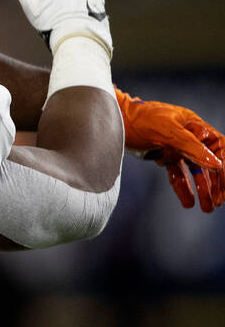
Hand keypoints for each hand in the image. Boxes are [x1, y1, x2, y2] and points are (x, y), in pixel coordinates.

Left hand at [117, 89, 224, 212]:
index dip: (224, 166)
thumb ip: (192, 147)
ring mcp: (176, 147)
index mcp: (194, 126)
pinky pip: (177, 173)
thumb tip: (217, 164)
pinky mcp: (163, 155)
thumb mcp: (167, 131)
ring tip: (207, 208)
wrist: (113, 119)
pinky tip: (188, 203)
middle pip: (209, 162)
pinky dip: (182, 188)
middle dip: (215, 183)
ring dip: (203, 189)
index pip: (219, 148)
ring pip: (194, 171)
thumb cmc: (140, 118)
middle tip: (218, 202)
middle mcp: (188, 137)